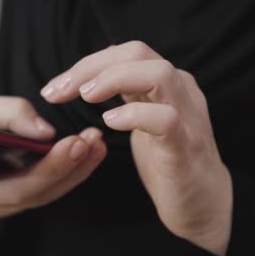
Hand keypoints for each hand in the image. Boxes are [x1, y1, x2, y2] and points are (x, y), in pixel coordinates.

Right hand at [0, 96, 106, 218]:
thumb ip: (7, 113)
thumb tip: (45, 132)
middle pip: (14, 188)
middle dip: (51, 167)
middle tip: (78, 143)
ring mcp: (0, 206)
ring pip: (40, 194)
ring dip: (73, 170)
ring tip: (95, 143)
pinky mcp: (22, 205)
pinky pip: (51, 191)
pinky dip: (75, 171)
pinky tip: (94, 151)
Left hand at [40, 41, 232, 255]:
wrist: (201, 203)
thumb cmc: (166, 159)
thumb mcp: (142, 117)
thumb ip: (126, 93)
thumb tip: (87, 77)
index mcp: (165, 82)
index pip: (124, 53)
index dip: (85, 64)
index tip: (53, 88)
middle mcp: (180, 90)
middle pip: (138, 52)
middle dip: (92, 67)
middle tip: (59, 92)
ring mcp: (188, 116)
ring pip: (159, 74)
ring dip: (115, 80)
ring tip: (86, 97)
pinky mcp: (187, 146)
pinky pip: (166, 119)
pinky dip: (135, 116)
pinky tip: (110, 123)